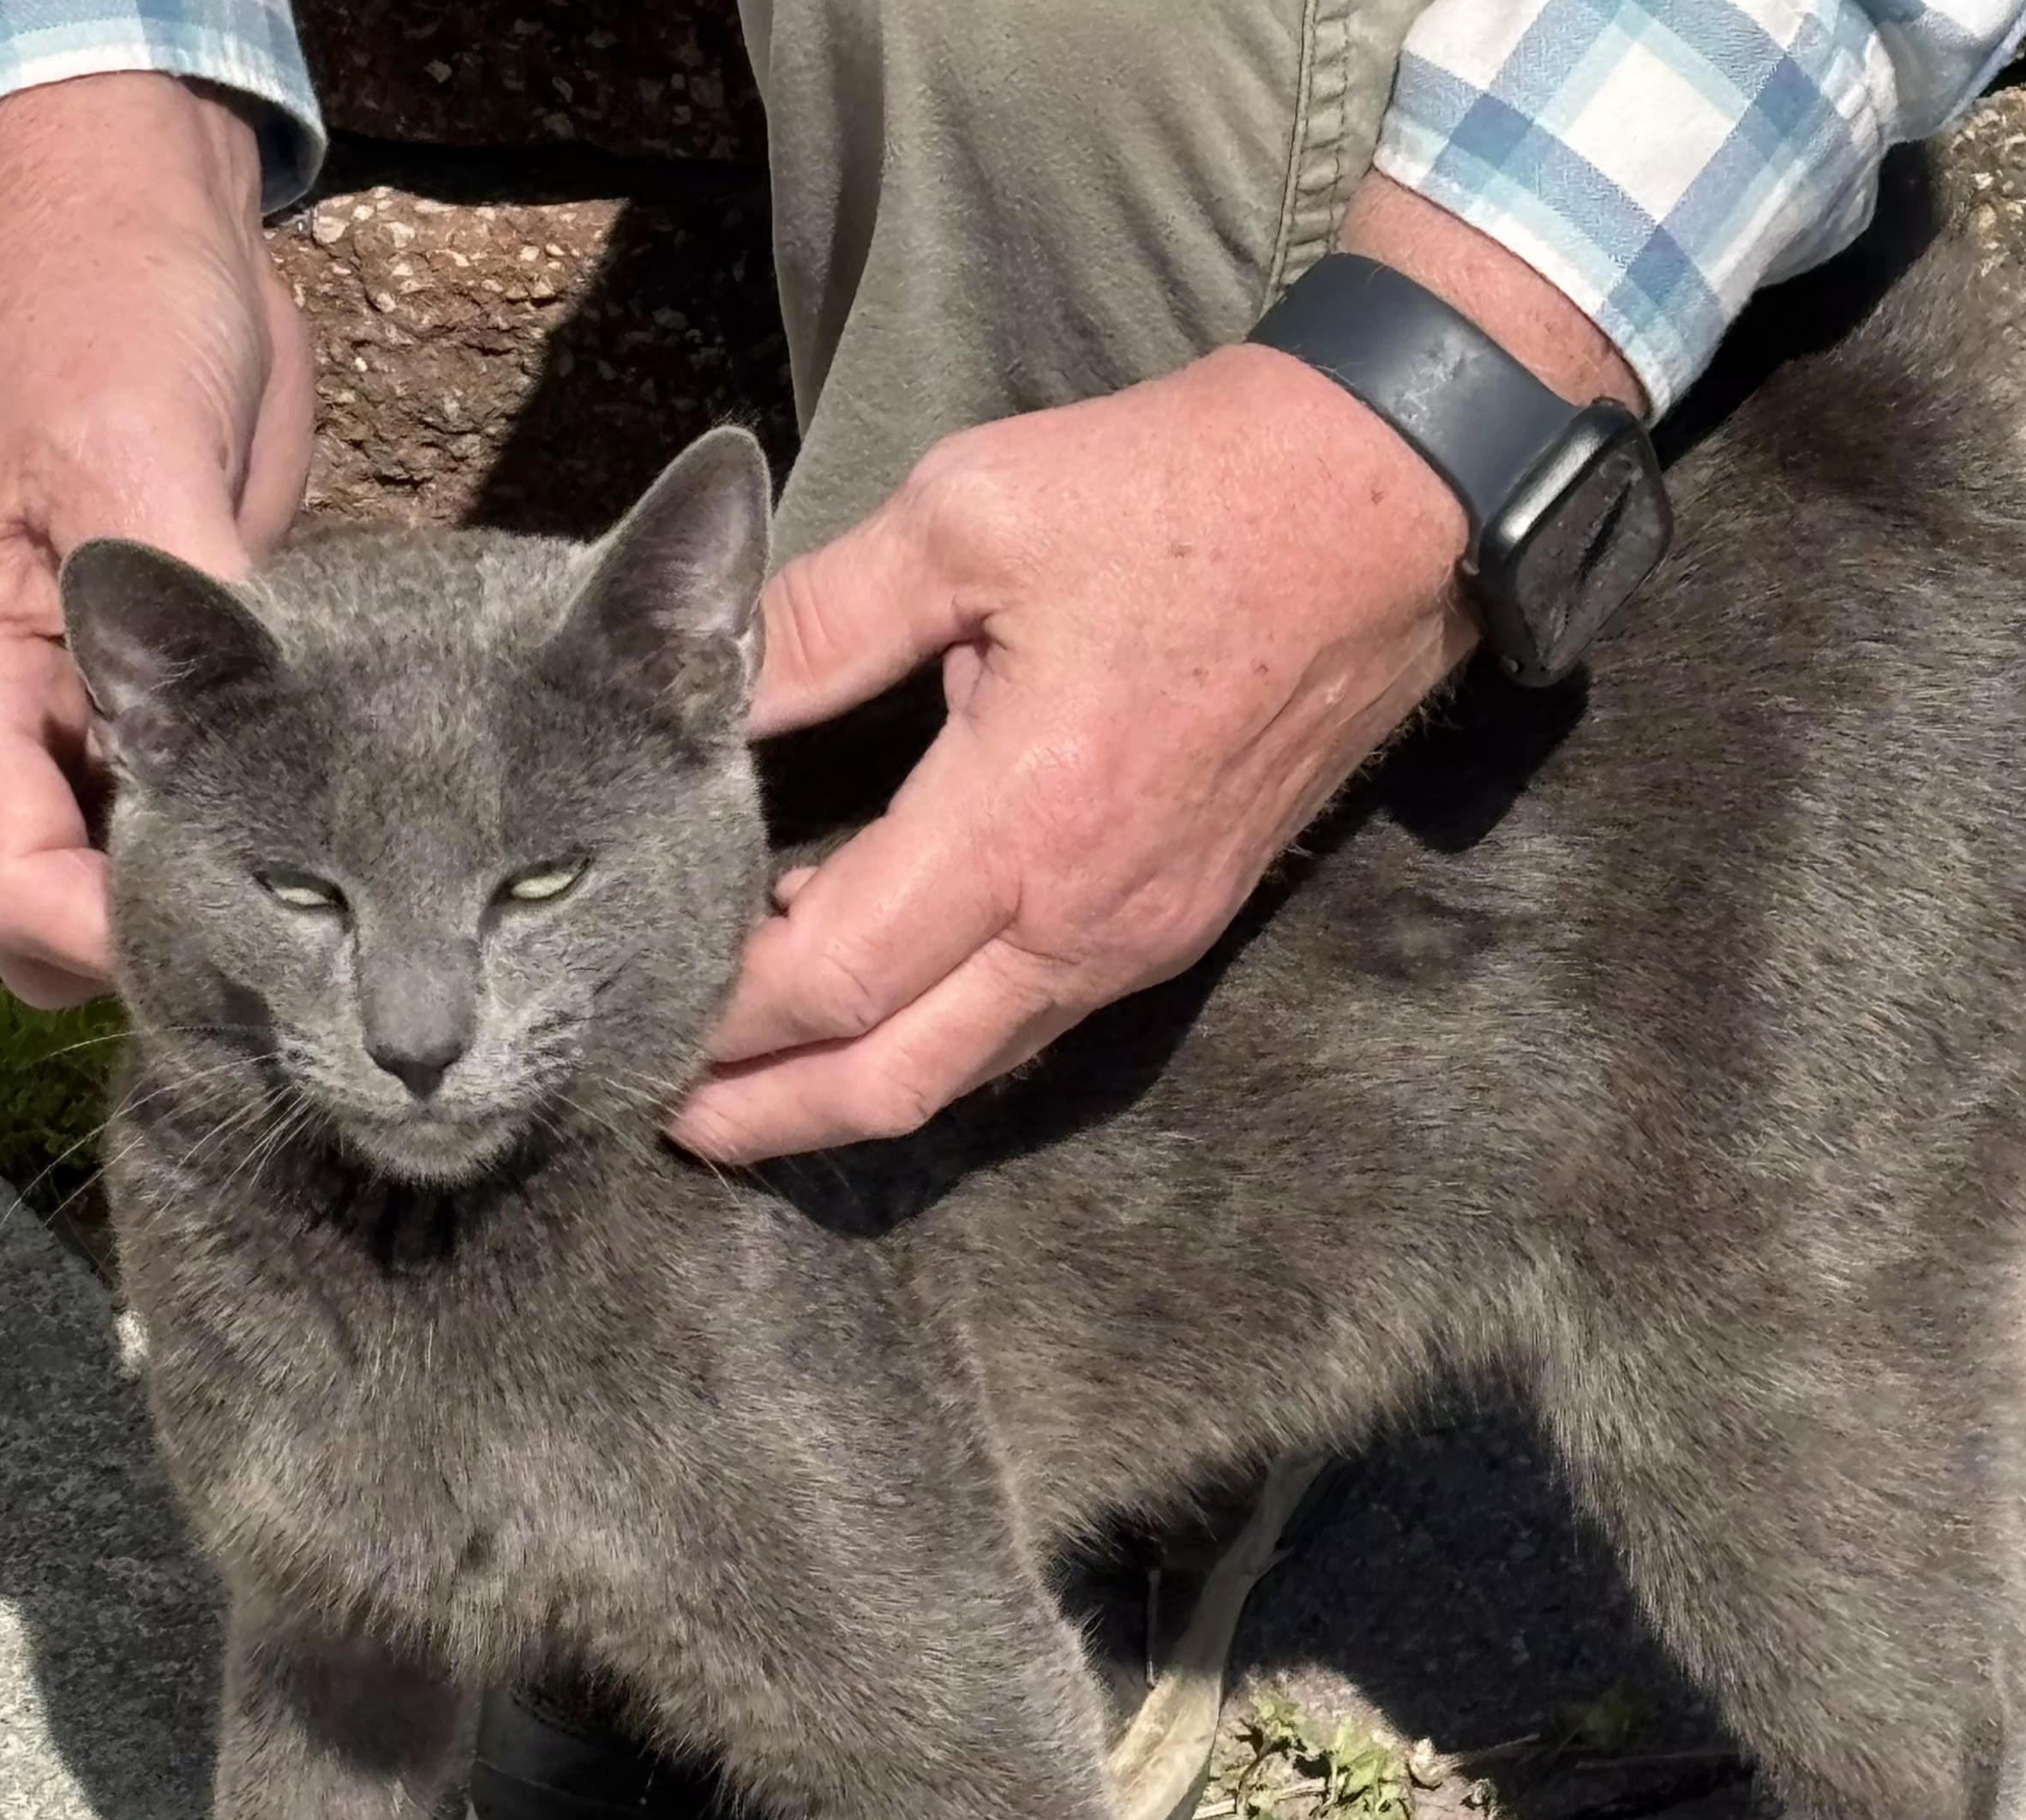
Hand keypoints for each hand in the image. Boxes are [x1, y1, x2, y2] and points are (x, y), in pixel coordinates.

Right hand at [0, 74, 313, 1003]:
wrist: (135, 232)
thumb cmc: (103, 318)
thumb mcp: (132, 454)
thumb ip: (175, 605)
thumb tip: (225, 731)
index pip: (15, 892)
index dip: (127, 947)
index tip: (255, 969)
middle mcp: (0, 717)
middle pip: (70, 915)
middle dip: (182, 952)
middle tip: (329, 981)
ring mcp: (75, 712)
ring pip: (137, 877)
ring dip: (232, 906)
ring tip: (365, 930)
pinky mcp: (159, 694)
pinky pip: (195, 811)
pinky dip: (260, 841)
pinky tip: (360, 853)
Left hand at [671, 177, 1641, 1161]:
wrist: (1389, 510)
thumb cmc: (1185, 494)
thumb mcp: (973, 514)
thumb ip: (820, 619)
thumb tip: (695, 689)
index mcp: (1021, 824)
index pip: (829, 978)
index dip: (721, 1015)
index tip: (635, 1012)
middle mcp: (1082, 921)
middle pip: (890, 1081)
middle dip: (769, 1116)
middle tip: (666, 1119)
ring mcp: (1136, 940)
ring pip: (963, 1072)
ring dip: (846, 1090)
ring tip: (748, 1083)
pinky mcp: (1173, 927)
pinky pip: (1025, 1026)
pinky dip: (931, 1039)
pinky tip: (872, 1004)